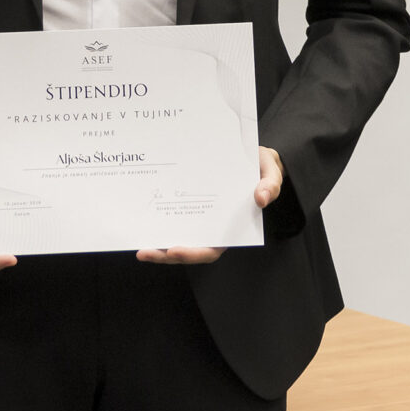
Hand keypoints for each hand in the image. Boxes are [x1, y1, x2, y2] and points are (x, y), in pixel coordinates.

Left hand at [138, 149, 284, 265]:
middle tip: (145, 252)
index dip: (193, 253)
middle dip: (166, 255)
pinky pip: (172, 217)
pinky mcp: (188, 204)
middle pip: (188, 249)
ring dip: (157, 246)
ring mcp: (198, 217)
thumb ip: (271, 185)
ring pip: (176, 237)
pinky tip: (143, 218)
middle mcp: (212, 227)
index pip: (211, 249)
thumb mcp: (271, 172)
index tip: (174, 249)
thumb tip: (261, 199)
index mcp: (231, 227)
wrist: (252, 155)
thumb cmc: (261, 167)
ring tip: (138, 245)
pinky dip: (158, 222)